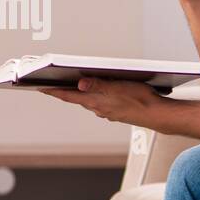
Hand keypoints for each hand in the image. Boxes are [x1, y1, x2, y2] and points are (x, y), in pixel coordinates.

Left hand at [41, 77, 168, 127]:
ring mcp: (109, 112)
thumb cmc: (141, 100)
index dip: (55, 91)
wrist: (158, 115)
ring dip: (82, 95)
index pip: (70, 96)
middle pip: (78, 99)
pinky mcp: (118, 112)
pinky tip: (102, 94)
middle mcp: (99, 108)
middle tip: (54, 85)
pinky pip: (102, 104)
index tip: (42, 88)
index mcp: (96, 102)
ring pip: (90, 101)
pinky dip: (97, 98)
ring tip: (75, 87)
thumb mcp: (118, 87)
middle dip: (66, 92)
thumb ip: (98, 85)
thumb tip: (79, 84)